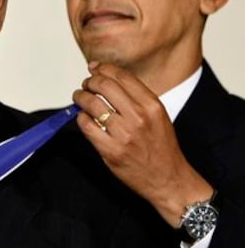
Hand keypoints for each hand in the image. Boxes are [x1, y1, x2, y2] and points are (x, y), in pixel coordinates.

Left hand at [72, 62, 212, 227]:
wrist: (168, 179)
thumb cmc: (161, 147)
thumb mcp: (158, 115)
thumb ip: (136, 98)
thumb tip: (109, 79)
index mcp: (152, 105)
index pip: (121, 76)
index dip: (103, 68)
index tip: (94, 67)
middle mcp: (138, 117)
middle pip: (104, 86)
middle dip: (90, 81)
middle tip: (86, 85)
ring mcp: (124, 134)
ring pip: (92, 104)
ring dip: (80, 97)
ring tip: (79, 98)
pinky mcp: (111, 150)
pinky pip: (86, 126)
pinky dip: (81, 118)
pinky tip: (83, 118)